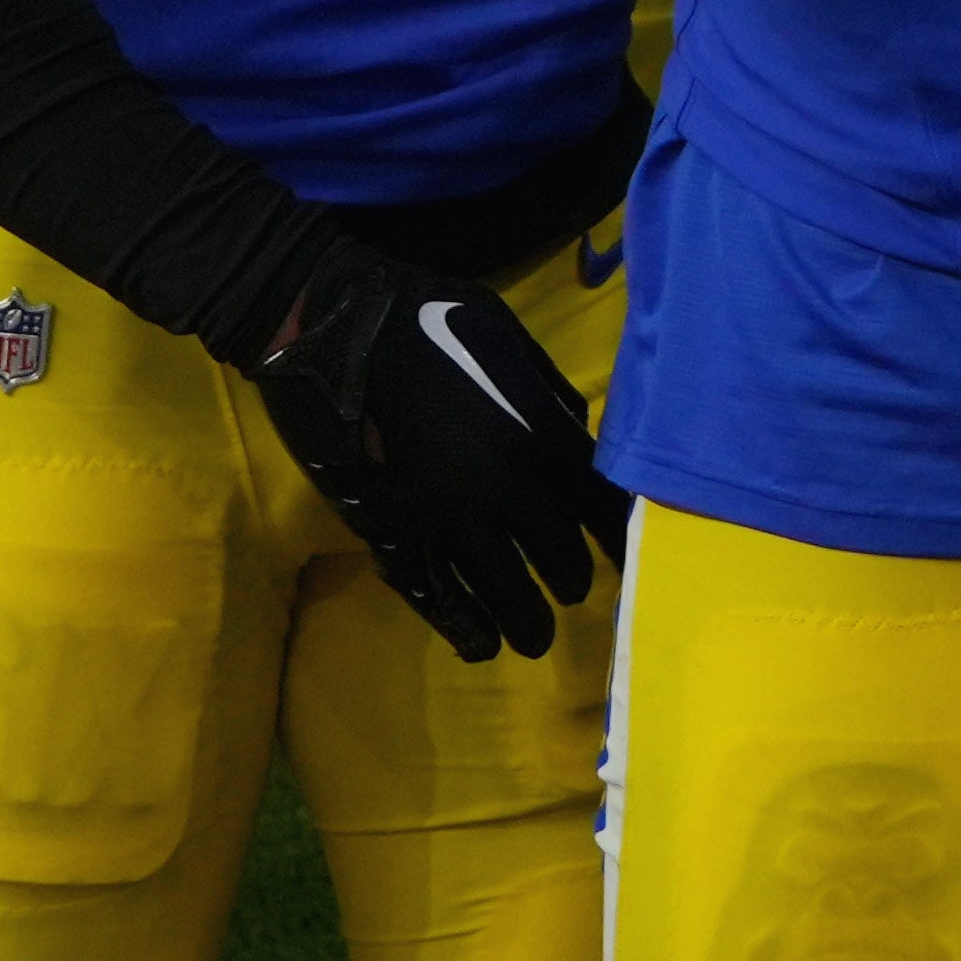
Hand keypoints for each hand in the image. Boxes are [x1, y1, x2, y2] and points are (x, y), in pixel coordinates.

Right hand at [243, 246, 626, 663]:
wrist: (332, 328)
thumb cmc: (422, 317)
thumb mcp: (507, 335)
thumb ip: (549, 392)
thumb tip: (578, 433)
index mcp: (540, 435)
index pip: (603, 506)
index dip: (619, 535)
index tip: (629, 552)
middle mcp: (505, 487)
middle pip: (561, 559)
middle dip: (570, 579)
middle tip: (566, 585)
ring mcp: (448, 519)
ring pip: (506, 594)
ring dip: (525, 622)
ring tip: (532, 636)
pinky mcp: (399, 535)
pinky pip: (442, 598)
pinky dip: (467, 627)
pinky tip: (482, 642)